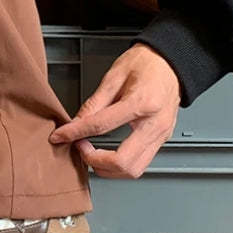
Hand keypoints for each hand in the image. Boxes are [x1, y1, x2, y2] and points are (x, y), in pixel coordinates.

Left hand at [48, 42, 180, 177]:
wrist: (171, 62)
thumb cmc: (147, 63)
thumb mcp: (115, 76)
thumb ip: (95, 103)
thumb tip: (77, 122)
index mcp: (142, 102)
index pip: (101, 126)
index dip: (75, 133)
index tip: (60, 136)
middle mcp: (155, 124)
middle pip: (122, 161)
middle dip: (95, 161)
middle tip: (80, 147)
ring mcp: (161, 135)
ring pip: (134, 170)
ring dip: (109, 169)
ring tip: (93, 153)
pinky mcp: (162, 140)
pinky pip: (141, 163)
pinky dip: (121, 165)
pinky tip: (108, 154)